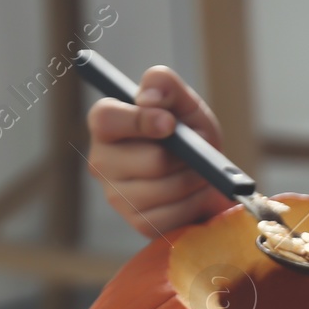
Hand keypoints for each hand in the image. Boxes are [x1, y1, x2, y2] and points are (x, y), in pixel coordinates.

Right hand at [85, 66, 231, 237]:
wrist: (207, 177)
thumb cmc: (189, 135)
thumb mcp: (184, 104)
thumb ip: (166, 86)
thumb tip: (148, 98)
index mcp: (106, 124)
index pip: (107, 119)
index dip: (140, 121)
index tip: (170, 123)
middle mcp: (102, 161)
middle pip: (151, 160)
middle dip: (186, 156)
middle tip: (196, 152)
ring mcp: (116, 196)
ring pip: (167, 188)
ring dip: (195, 179)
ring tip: (198, 171)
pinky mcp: (137, 222)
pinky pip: (174, 214)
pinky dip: (194, 202)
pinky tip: (194, 193)